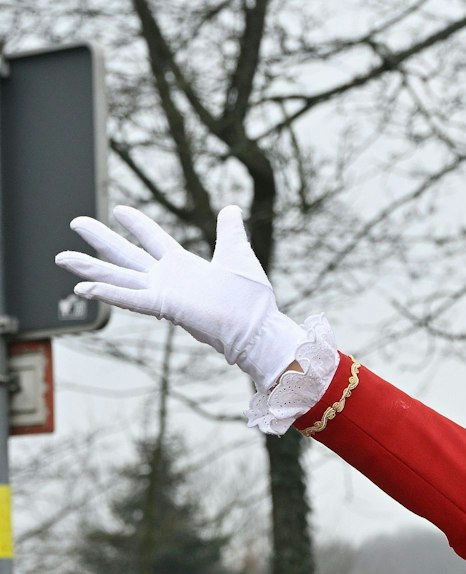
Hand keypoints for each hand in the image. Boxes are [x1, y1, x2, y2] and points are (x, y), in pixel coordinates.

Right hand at [55, 205, 304, 388]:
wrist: (259, 328)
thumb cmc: (252, 299)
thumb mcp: (238, 255)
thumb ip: (230, 232)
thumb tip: (231, 208)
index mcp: (183, 264)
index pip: (153, 238)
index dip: (137, 224)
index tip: (118, 209)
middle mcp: (167, 278)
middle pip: (126, 254)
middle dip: (100, 239)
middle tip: (76, 222)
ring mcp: (163, 292)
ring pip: (119, 277)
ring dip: (90, 269)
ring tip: (62, 258)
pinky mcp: (165, 306)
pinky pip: (131, 300)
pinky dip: (108, 295)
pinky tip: (83, 290)